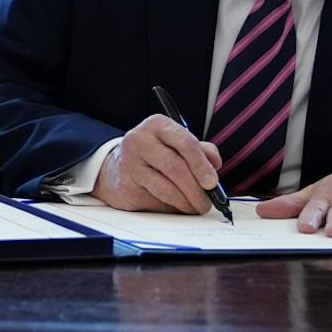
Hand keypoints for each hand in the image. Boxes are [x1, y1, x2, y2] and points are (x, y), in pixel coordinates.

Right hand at [94, 115, 222, 214]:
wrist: (116, 168)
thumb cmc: (153, 155)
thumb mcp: (175, 144)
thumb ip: (199, 150)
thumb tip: (215, 165)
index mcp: (157, 124)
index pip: (185, 142)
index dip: (202, 164)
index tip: (213, 182)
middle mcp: (140, 140)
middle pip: (176, 166)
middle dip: (196, 188)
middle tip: (207, 202)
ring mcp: (130, 162)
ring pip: (166, 187)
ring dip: (186, 202)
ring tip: (195, 207)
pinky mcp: (126, 185)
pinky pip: (155, 200)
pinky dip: (172, 207)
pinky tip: (178, 207)